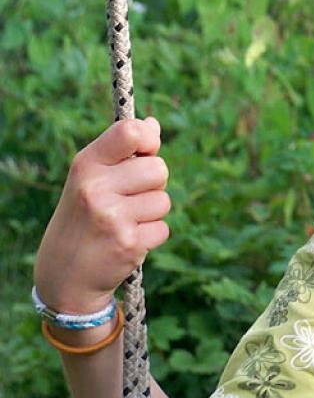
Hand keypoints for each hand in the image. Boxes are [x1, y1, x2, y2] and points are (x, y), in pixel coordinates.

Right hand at [33, 117, 171, 314]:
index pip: (130, 132)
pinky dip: (151, 235)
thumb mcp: (92, 178)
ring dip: (152, 212)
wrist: (65, 272)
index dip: (148, 140)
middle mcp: (95, 188)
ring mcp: (112, 217)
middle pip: (159, 169)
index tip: (145, 151)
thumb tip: (152, 124)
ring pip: (163, 201)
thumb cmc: (85, 216)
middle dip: (153, 184)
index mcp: (86, 165)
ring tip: (125, 221)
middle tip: (129, 198)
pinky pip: (163, 228)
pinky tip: (128, 240)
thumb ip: (123, 152)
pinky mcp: (128, 243)